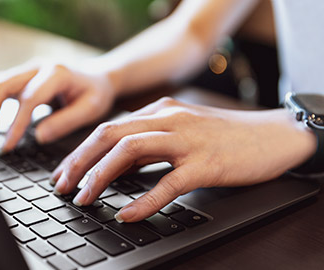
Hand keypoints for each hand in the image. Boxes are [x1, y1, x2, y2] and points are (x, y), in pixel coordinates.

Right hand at [0, 60, 116, 151]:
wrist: (97, 76)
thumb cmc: (96, 93)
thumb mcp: (91, 109)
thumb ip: (65, 122)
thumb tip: (39, 137)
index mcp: (56, 73)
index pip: (28, 99)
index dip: (15, 124)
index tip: (7, 146)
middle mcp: (36, 67)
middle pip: (0, 85)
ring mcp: (25, 70)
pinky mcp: (19, 78)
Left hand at [51, 97, 316, 221]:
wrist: (271, 135)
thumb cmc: (223, 136)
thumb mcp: (179, 132)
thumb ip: (148, 145)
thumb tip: (114, 168)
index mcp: (159, 111)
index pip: (108, 129)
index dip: (80, 152)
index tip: (63, 172)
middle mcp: (167, 119)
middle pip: (109, 135)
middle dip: (79, 161)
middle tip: (61, 186)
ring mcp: (186, 139)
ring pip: (130, 151)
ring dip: (101, 176)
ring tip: (84, 199)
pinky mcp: (205, 163)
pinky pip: (168, 182)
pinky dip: (144, 200)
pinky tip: (127, 214)